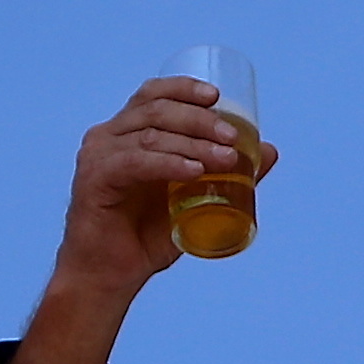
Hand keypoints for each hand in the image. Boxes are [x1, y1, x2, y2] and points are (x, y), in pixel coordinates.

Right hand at [7, 77, 276, 363]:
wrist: (109, 275)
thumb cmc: (147, 236)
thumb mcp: (193, 199)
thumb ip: (226, 172)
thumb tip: (269, 151)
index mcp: (127, 132)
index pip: (153, 95)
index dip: (183, 88)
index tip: (217, 96)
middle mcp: (108, 137)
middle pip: (156, 110)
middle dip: (199, 119)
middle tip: (232, 136)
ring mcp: (98, 155)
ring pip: (152, 135)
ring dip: (193, 143)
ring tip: (226, 157)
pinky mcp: (94, 178)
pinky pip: (135, 162)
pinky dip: (169, 163)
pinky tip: (194, 171)